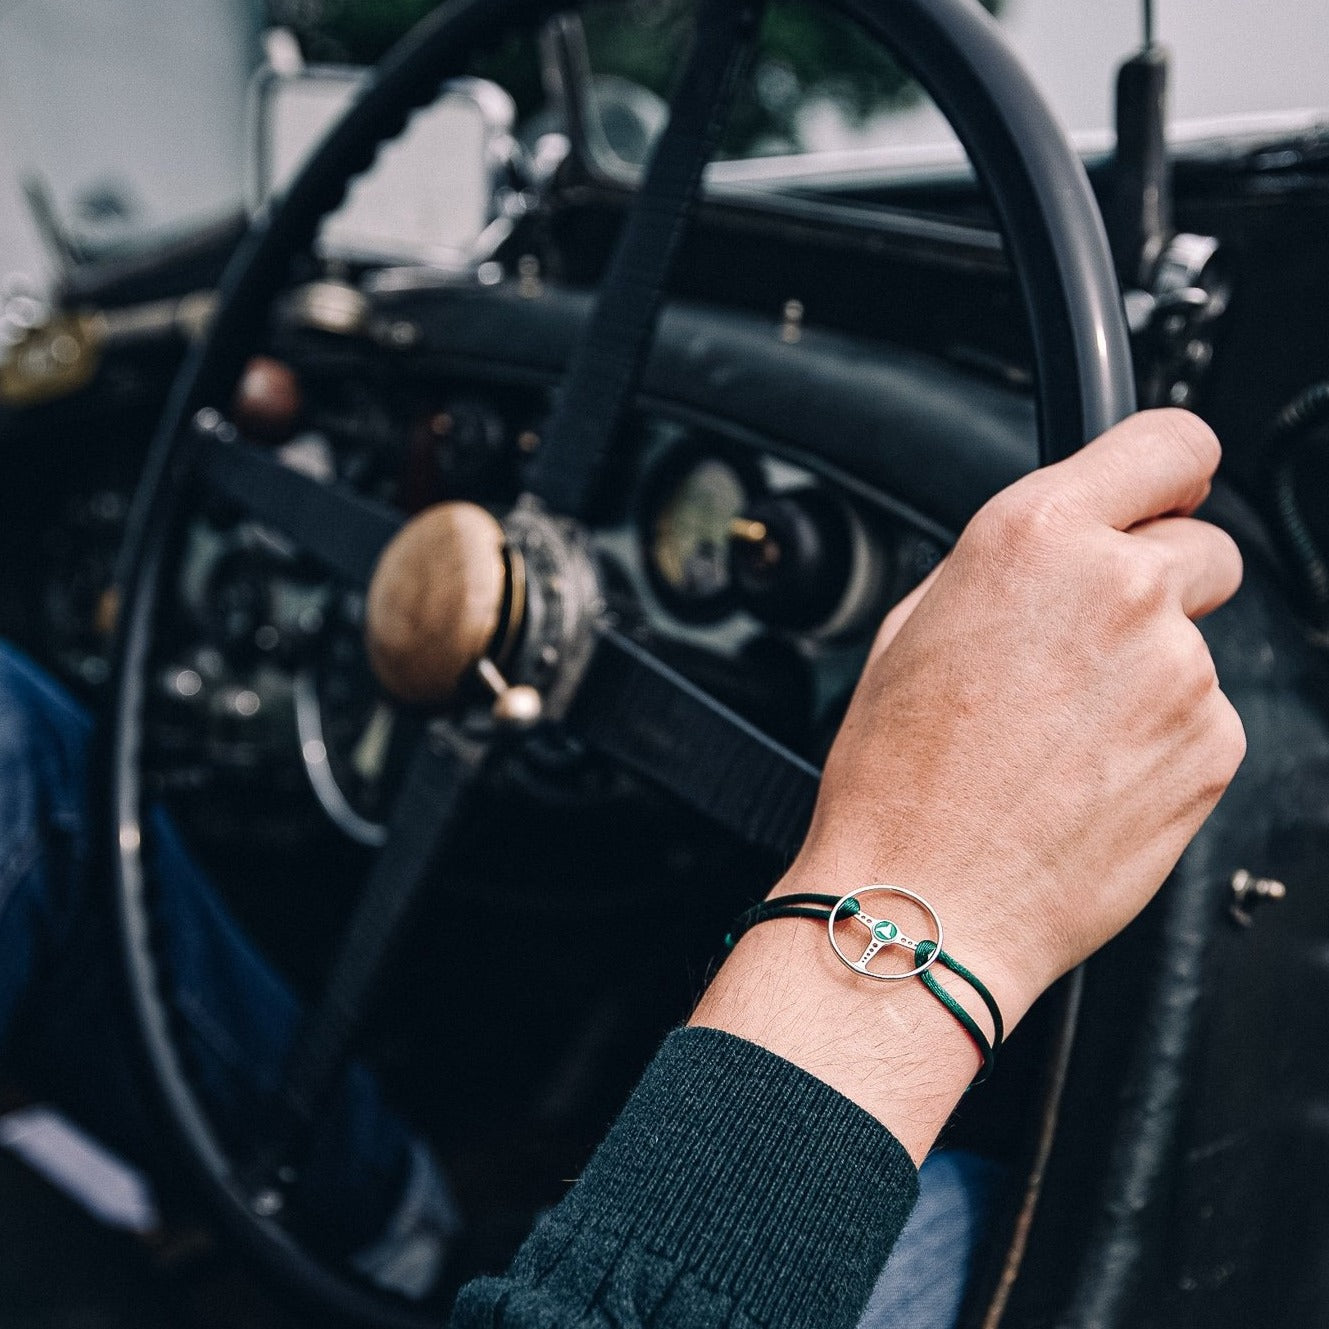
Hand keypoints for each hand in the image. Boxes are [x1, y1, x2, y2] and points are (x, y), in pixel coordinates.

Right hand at [692, 410, 1244, 1156]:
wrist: (925, 901)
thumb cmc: (898, 778)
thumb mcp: (913, 628)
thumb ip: (1007, 568)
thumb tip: (1061, 552)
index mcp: (1035, 538)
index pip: (1169, 443)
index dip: (1170, 471)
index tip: (1165, 493)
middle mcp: (1119, 589)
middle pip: (1204, 547)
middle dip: (1159, 586)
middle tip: (1089, 648)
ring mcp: (1177, 671)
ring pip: (1195, 646)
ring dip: (1147, 677)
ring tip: (1064, 736)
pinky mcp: (1211, 749)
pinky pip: (1203, 722)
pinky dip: (1160, 743)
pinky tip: (1089, 776)